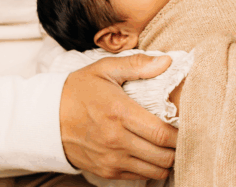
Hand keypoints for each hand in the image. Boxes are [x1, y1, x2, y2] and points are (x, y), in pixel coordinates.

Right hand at [59, 54, 177, 179]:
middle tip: (182, 136)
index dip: (182, 134)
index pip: (162, 134)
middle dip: (179, 148)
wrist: (45, 118)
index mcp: (120, 113)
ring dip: (167, 160)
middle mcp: (116, 140)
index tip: (189, 125)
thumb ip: (137, 65)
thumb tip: (167, 61)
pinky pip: (139, 176)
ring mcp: (111, 159)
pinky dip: (151, 168)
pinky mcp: (106, 171)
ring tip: (169, 146)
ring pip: (155, 170)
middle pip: (163, 156)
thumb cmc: (77, 90)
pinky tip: (152, 154)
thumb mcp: (105, 69)